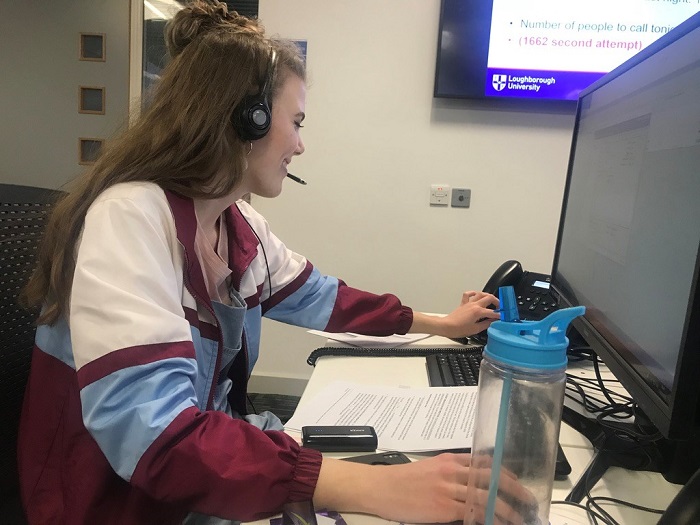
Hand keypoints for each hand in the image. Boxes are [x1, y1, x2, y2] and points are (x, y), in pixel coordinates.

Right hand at [314, 453, 532, 523]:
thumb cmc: (401, 480)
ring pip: (486, 498)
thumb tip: (471, 484)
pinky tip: (495, 524)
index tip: (517, 483)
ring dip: (506, 510)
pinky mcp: (442, 507)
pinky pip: (472, 514)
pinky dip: (487, 519)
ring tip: (519, 520)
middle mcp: (451, 471)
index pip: (485, 463)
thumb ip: (450, 472)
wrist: (379, 487)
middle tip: (528, 501)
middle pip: (491, 479)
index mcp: (449, 459)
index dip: (505, 474)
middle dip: (514, 490)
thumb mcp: (429, 468)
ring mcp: (448, 489)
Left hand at [437, 291, 499, 337]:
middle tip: (500, 307)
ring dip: (488, 295)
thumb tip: (492, 322)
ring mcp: (468, 303)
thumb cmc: (458, 329)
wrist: (446, 326)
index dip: (499, 315)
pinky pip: (468, 294)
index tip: (502, 317)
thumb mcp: (475, 330)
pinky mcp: (463, 304)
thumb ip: (486, 324)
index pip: (492, 312)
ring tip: (492, 300)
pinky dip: (473, 293)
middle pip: (489, 298)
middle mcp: (474, 305)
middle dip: (497, 302)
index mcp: (478, 312)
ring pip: (480, 294)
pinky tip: (477, 295)